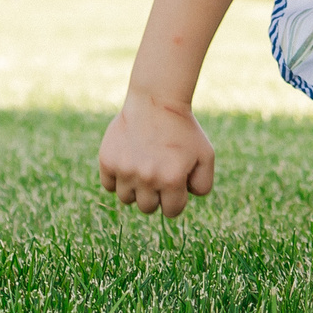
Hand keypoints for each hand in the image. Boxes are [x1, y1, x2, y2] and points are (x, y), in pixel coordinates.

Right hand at [97, 88, 213, 217]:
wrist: (156, 100)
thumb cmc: (183, 129)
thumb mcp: (205, 155)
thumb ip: (203, 185)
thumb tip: (184, 199)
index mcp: (172, 179)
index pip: (171, 212)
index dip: (175, 199)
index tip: (174, 180)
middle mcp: (148, 178)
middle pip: (147, 208)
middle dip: (155, 194)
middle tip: (158, 171)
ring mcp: (126, 170)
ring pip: (126, 199)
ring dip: (135, 187)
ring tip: (142, 164)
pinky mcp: (107, 160)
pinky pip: (109, 185)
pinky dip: (117, 178)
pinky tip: (128, 161)